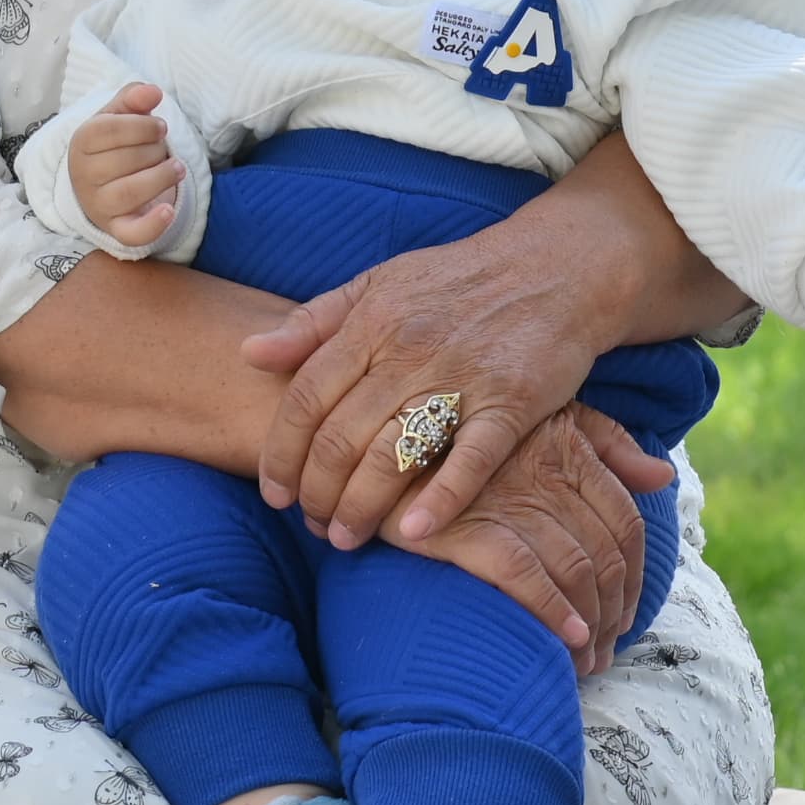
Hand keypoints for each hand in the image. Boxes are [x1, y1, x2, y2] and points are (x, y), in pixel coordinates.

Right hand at [66, 87, 183, 245]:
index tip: (160, 127)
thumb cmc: (116, 144)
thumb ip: (134, 97)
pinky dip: (152, 225)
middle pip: (122, 161)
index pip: (107, 131)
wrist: (106, 183)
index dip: (141, 126)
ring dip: (161, 177)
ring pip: (128, 193)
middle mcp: (84, 176)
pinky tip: (168, 210)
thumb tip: (152, 92)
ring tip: (177, 168)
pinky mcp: (117, 229)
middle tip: (162, 148)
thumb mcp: (120, 115)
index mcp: (81, 143)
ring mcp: (98, 206)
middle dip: (153, 150)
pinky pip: (131, 234)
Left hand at [245, 229, 653, 550]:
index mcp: (374, 322)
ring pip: (395, 453)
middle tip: (311, 525)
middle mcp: (412, 350)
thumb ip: (315, 321)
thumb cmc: (459, 280)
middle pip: (342, 436)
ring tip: (347, 538)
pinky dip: (442, 498)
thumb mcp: (380, 283)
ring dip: (362, 506)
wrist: (555, 267)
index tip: (273, 493)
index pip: (307, 397)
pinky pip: (472, 458)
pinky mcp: (514, 401)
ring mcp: (464, 376)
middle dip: (317, 491)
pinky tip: (413, 533)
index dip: (281, 452)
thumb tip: (248, 353)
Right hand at [423, 403, 657, 671]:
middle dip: (614, 612)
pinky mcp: (468, 527)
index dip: (635, 576)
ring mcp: (509, 501)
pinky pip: (525, 575)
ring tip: (586, 661)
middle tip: (606, 651)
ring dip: (590, 625)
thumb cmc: (471, 432)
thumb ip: (607, 444)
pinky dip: (552, 611)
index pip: (626, 523)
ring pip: (575, 570)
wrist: (385, 441)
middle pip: (605, 555)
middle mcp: (548, 475)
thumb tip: (664, 478)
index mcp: (571, 449)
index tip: (627, 614)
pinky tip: (565, 640)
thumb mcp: (547, 416)